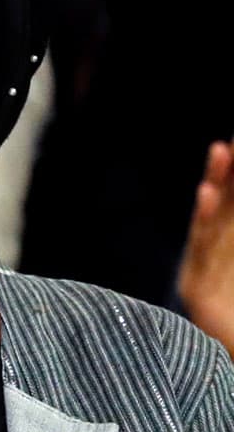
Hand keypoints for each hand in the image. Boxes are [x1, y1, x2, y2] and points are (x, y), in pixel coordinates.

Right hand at [179, 140, 233, 354]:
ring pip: (214, 221)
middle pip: (228, 206)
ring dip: (217, 184)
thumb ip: (229, 232)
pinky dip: (203, 221)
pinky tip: (205, 194)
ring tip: (221, 150)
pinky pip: (202, 249)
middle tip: (231, 141)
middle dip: (230, 173)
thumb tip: (219, 199)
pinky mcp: (199, 291)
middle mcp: (222, 259)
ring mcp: (208, 274)